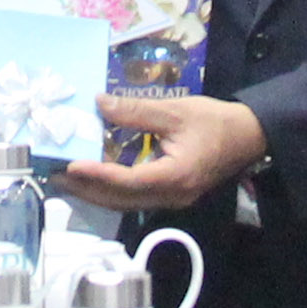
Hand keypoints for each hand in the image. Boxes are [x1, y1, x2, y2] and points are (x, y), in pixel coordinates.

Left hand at [58, 95, 266, 211]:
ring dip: (96, 193)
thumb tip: (98, 104)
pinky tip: (95, 179)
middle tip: (56, 176)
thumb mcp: (175, 111)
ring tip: (68, 180)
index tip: (71, 165)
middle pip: (121, 200)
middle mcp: (171, 196)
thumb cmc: (215, 121)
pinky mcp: (172, 195)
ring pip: (126, 203)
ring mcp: (173, 200)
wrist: (250, 136)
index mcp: (174, 177)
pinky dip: (112, 190)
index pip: (126, 181)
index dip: (97, 174)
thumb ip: (136, 111)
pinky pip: (136, 198)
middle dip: (87, 190)